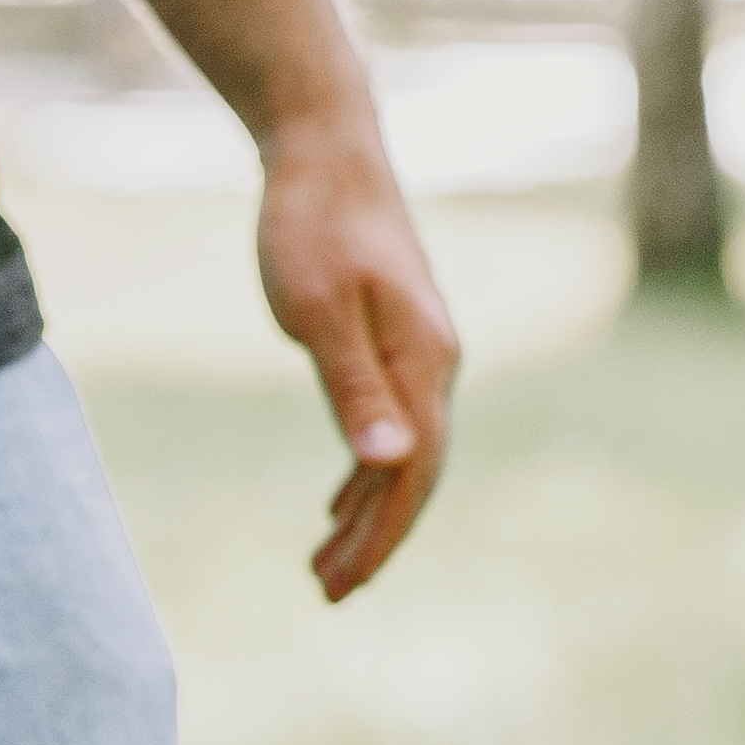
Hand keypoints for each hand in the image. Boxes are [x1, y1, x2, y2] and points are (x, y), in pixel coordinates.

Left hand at [257, 112, 456, 599]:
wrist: (327, 150)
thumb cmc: (311, 225)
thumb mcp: (318, 311)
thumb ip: (352, 387)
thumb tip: (390, 462)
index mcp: (423, 363)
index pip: (413, 473)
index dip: (381, 537)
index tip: (340, 587)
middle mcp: (433, 364)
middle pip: (415, 474)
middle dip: (374, 539)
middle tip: (326, 594)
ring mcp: (418, 352)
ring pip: (402, 454)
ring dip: (366, 512)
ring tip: (323, 565)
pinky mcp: (395, 339)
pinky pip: (390, 425)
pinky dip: (365, 471)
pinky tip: (336, 501)